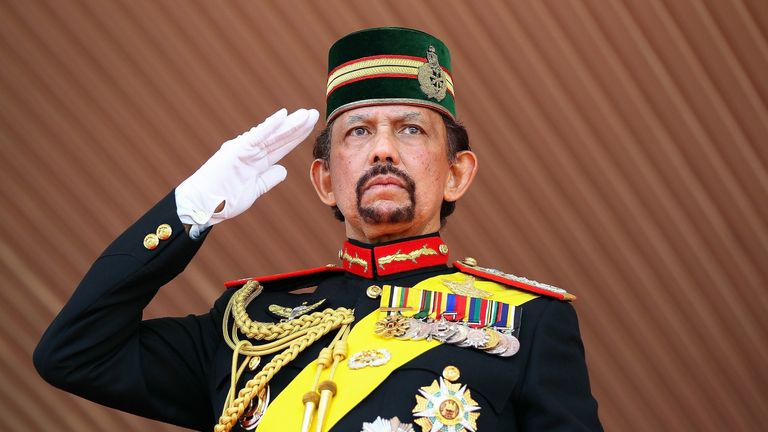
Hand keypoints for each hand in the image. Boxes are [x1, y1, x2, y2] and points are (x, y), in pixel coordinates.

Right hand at [176, 108, 318, 230]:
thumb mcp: (255, 189)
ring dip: (290, 124)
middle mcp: (251, 151)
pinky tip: (283, 116)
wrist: (203, 206)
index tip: (311, 126)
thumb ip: (269, 178)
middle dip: (298, 126)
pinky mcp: (236, 151)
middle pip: (280, 137)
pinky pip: (256, 136)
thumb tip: (283, 170)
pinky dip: (270, 126)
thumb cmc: (225, 198)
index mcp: (256, 161)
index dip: (297, 136)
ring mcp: (244, 149)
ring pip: (272, 135)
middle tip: (315, 113)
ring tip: (306, 114)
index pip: (281, 146)